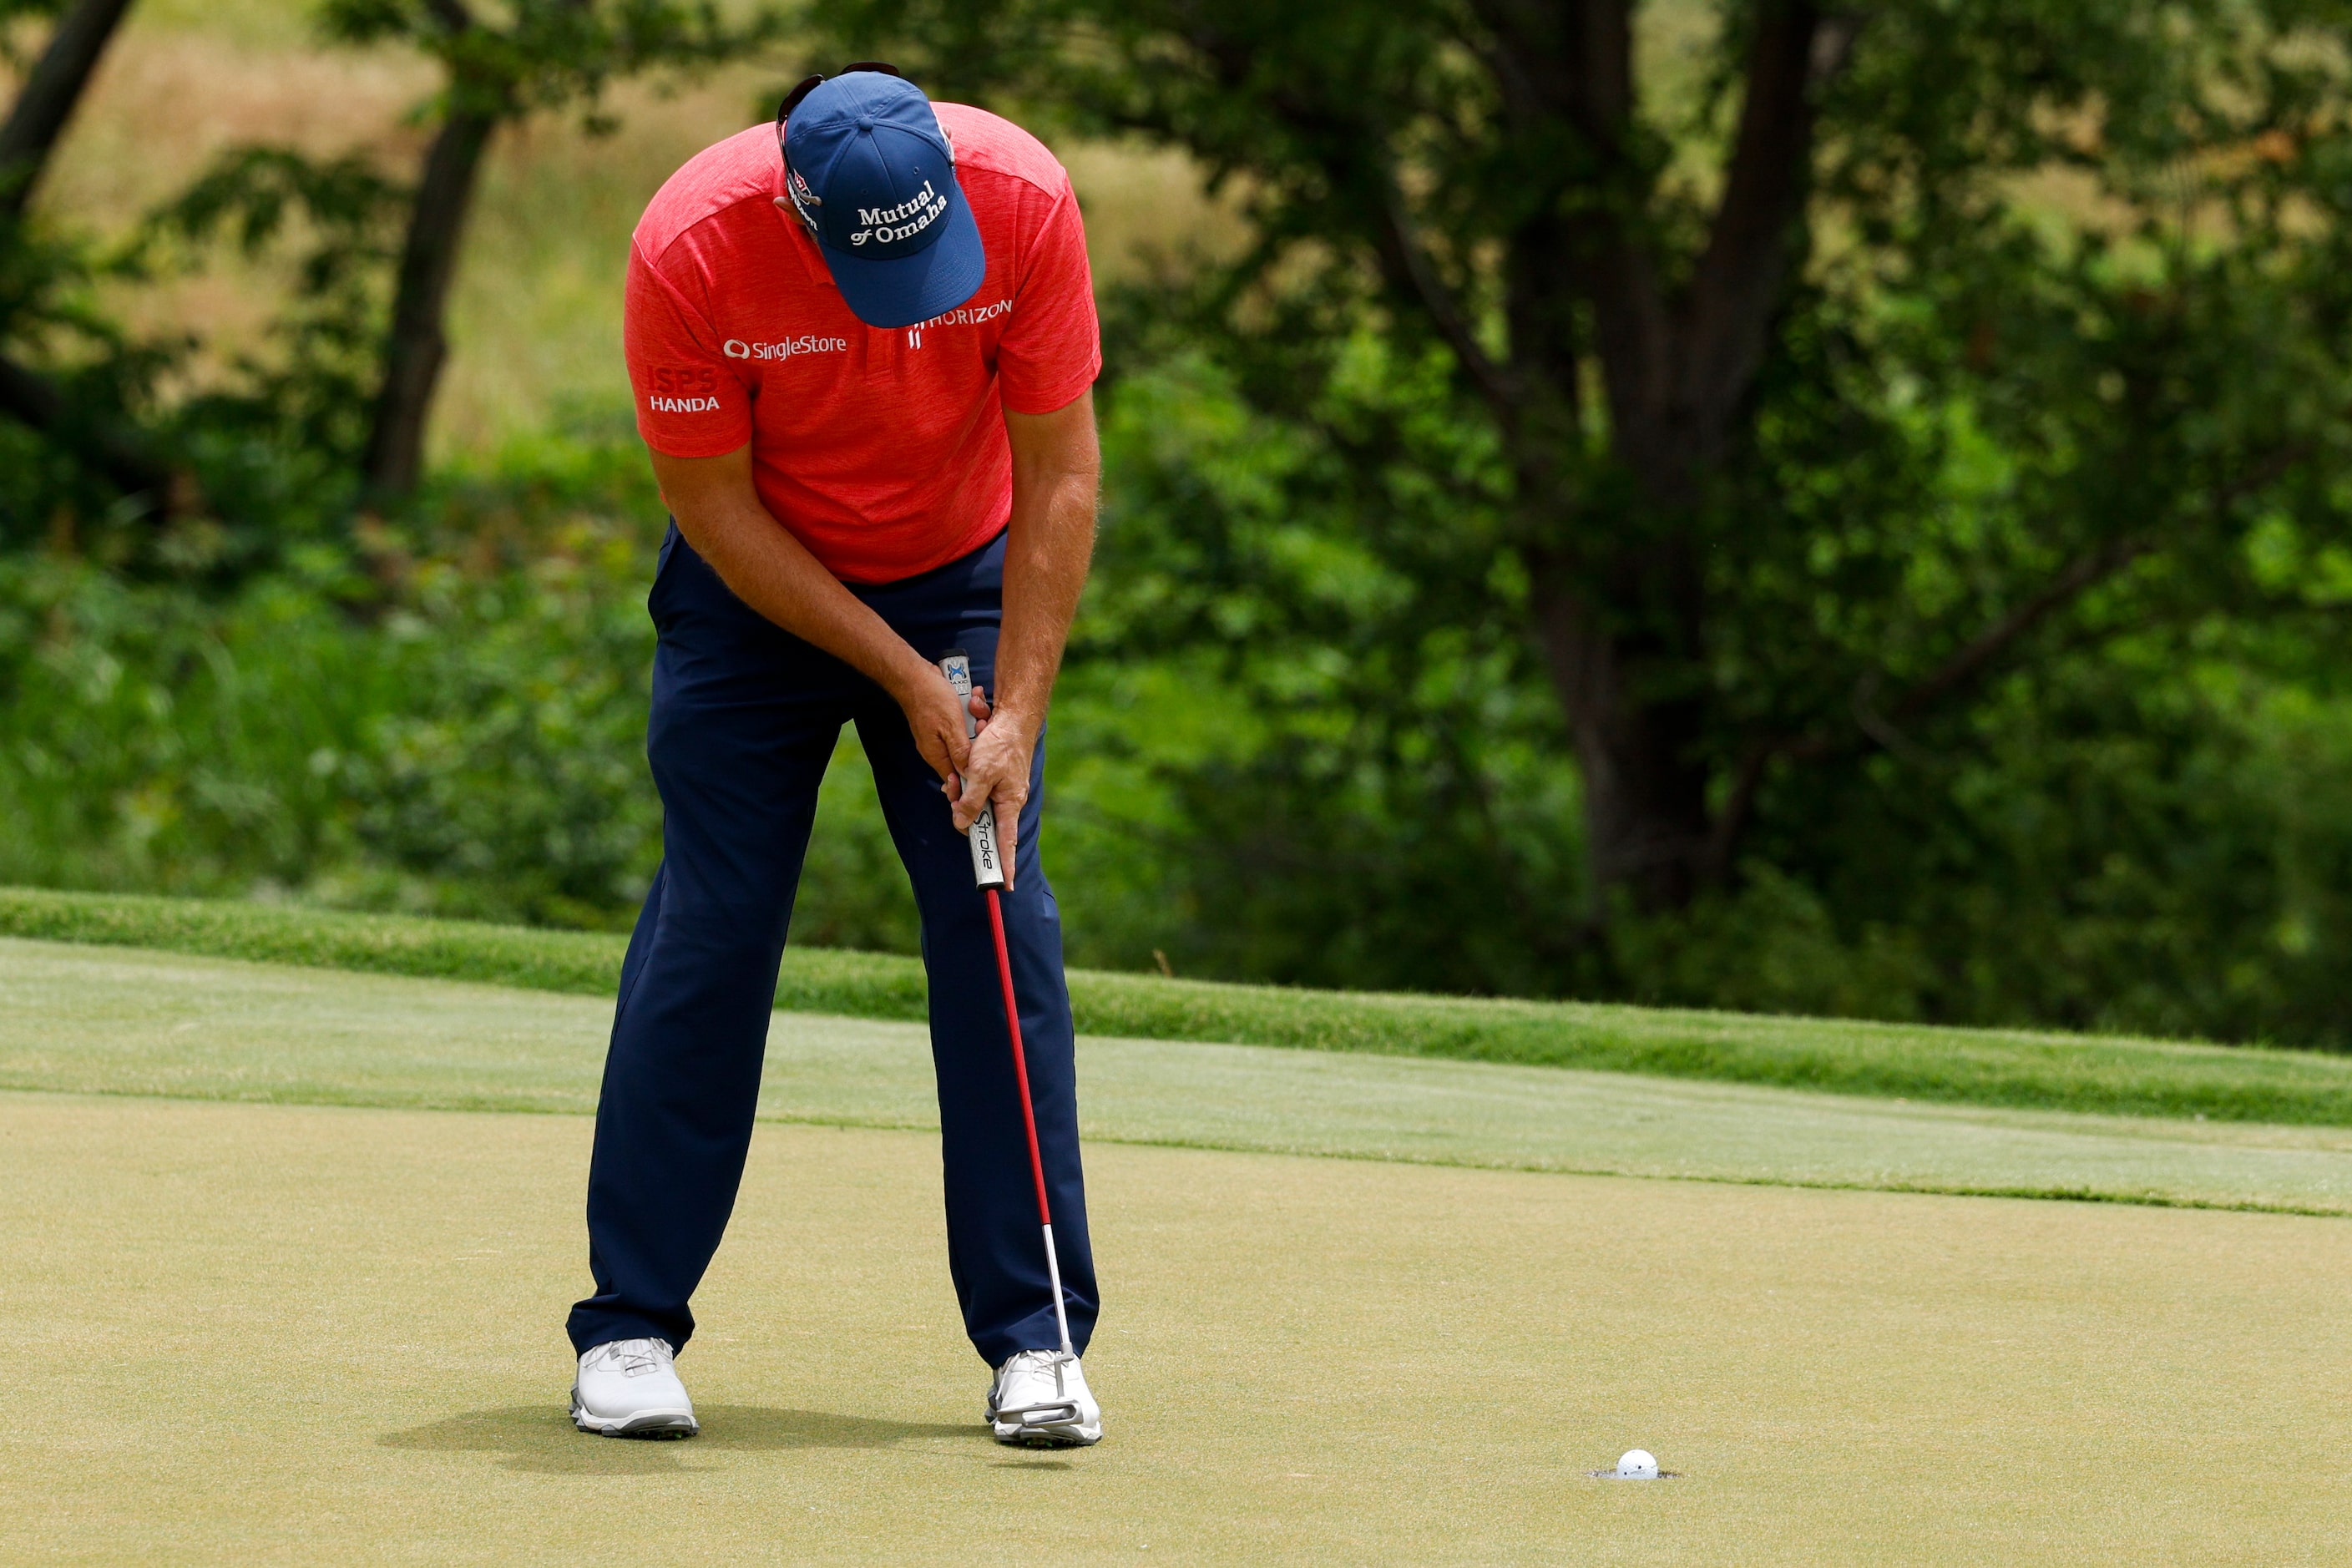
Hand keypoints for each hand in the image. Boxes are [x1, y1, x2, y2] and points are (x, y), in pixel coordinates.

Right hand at [897, 660, 977, 797]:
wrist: (914, 675)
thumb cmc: (930, 698)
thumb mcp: (951, 726)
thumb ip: (960, 751)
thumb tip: (968, 774)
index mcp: (936, 754)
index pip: (955, 777)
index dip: (972, 776)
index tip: (987, 767)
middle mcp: (937, 748)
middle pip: (964, 756)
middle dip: (977, 740)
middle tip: (981, 723)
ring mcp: (940, 735)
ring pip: (966, 737)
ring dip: (975, 720)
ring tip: (976, 703)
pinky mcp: (943, 722)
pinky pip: (962, 723)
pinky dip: (969, 711)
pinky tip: (972, 696)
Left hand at [949, 685, 1033, 889]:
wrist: (1013, 716)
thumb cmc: (1002, 744)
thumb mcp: (981, 774)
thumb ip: (970, 801)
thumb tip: (962, 824)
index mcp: (1010, 804)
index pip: (1006, 842)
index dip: (1005, 865)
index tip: (1003, 886)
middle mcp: (1007, 800)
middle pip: (979, 818)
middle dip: (961, 807)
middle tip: (952, 787)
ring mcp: (1000, 788)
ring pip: (972, 799)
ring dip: (961, 785)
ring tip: (960, 767)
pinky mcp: (993, 776)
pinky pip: (974, 782)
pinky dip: (965, 773)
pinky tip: (965, 759)